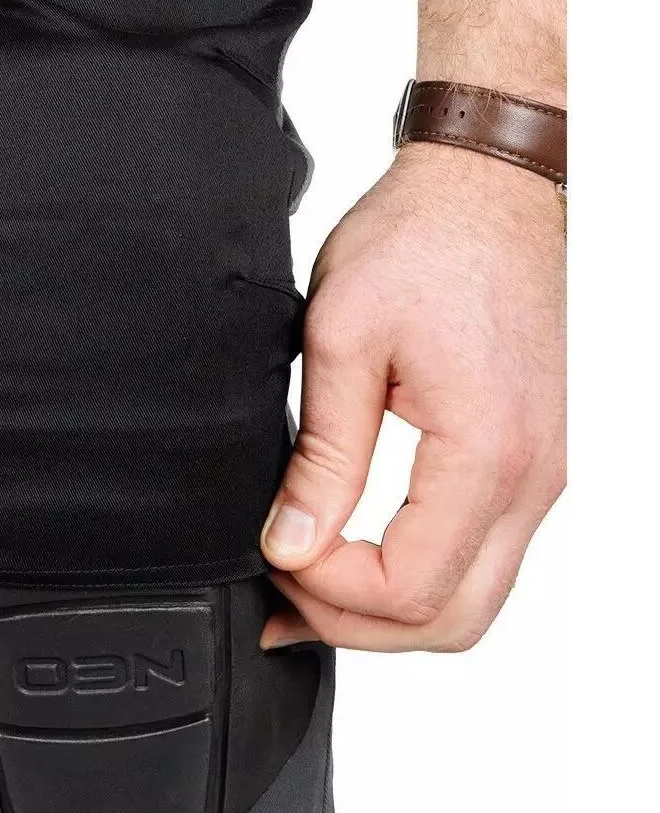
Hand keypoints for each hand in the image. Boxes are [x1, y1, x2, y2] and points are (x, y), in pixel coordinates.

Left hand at [260, 143, 564, 651]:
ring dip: (386, 608)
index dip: (326, 593)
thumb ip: (322, 457)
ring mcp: (540, 473)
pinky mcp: (529, 460)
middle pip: (448, 621)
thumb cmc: (423, 240)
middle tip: (281, 593)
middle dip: (354, 624)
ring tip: (308, 579)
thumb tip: (292, 543)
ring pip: (470, 599)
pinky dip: (418, 573)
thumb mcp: (342, 341)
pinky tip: (356, 551)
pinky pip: (482, 555)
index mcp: (486, 451)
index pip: (409, 589)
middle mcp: (532, 477)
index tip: (272, 558)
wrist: (486, 188)